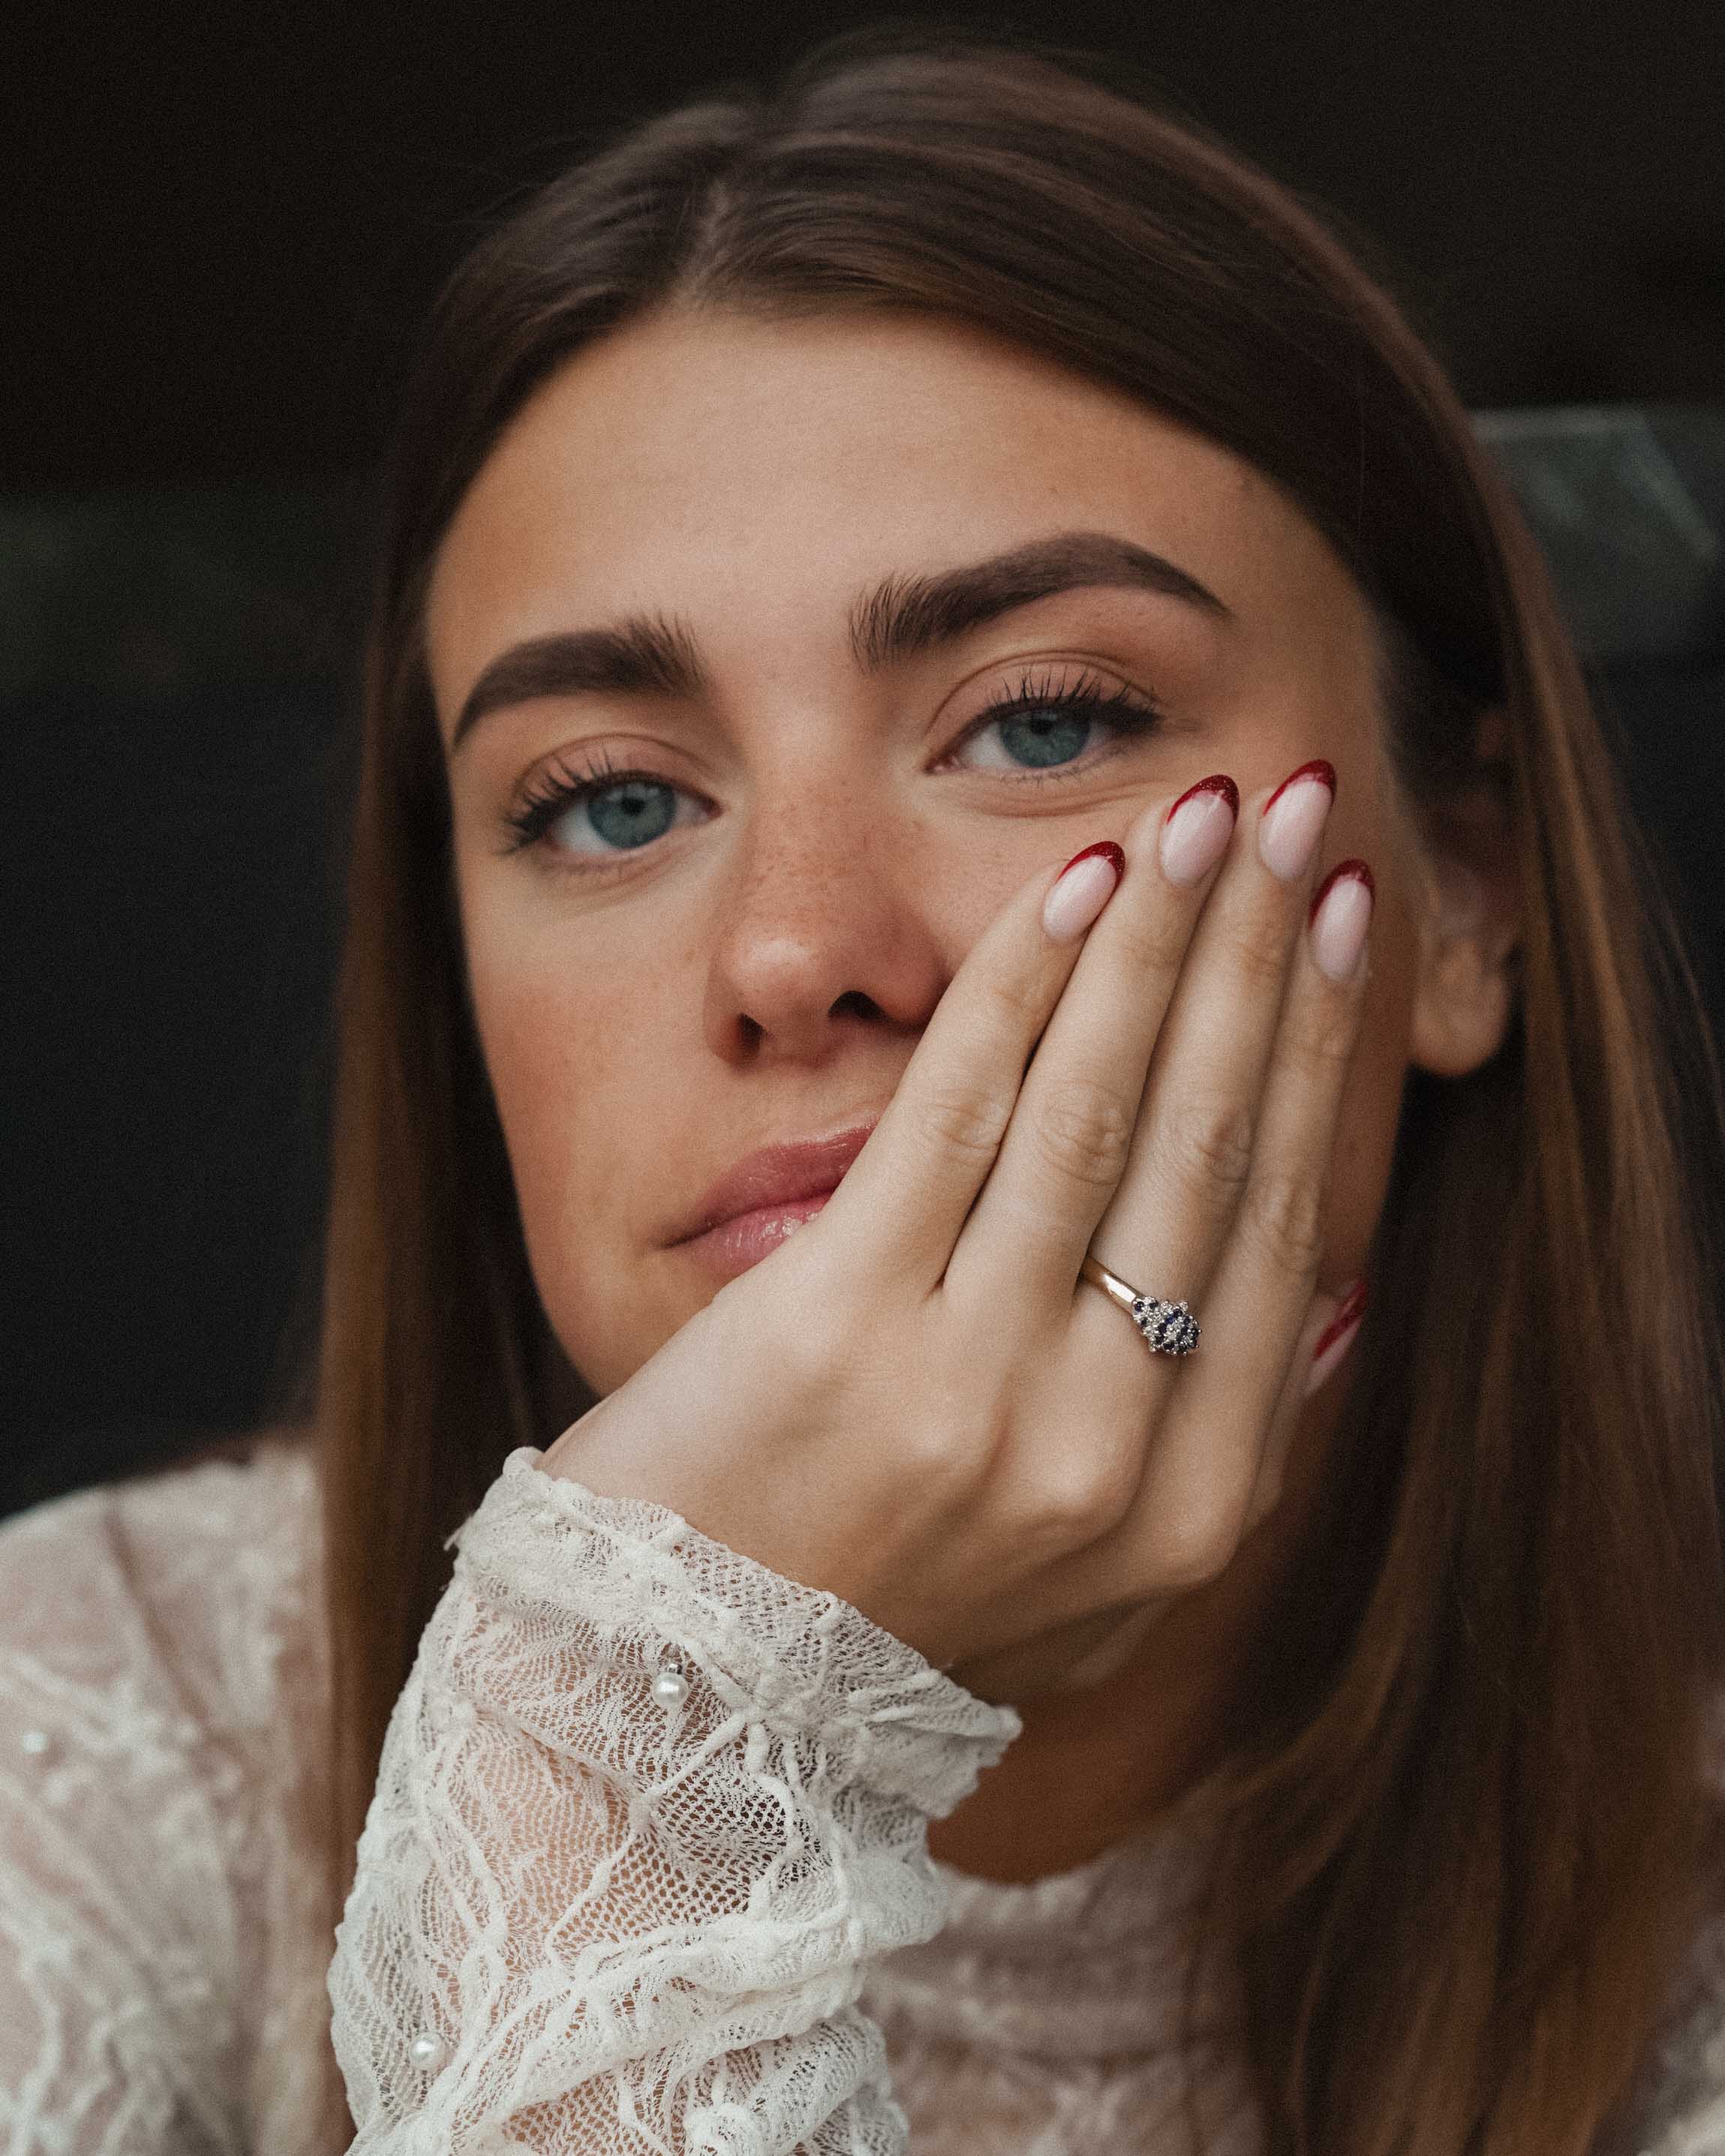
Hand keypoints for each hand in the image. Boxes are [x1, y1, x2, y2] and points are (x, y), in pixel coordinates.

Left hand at [540, 763, 1373, 1702]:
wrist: (676, 1707)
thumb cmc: (882, 1619)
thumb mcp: (1090, 1601)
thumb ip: (1219, 1461)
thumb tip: (1331, 1298)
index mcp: (1186, 1513)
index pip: (1279, 1227)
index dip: (1319, 1057)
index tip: (1341, 931)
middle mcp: (1103, 1452)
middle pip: (1212, 1149)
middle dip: (1268, 958)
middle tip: (1309, 817)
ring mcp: (971, 1391)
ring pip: (1102, 1111)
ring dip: (1170, 939)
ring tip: (1215, 815)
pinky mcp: (838, 1329)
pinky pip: (960, 1112)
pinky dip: (1027, 984)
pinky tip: (1079, 884)